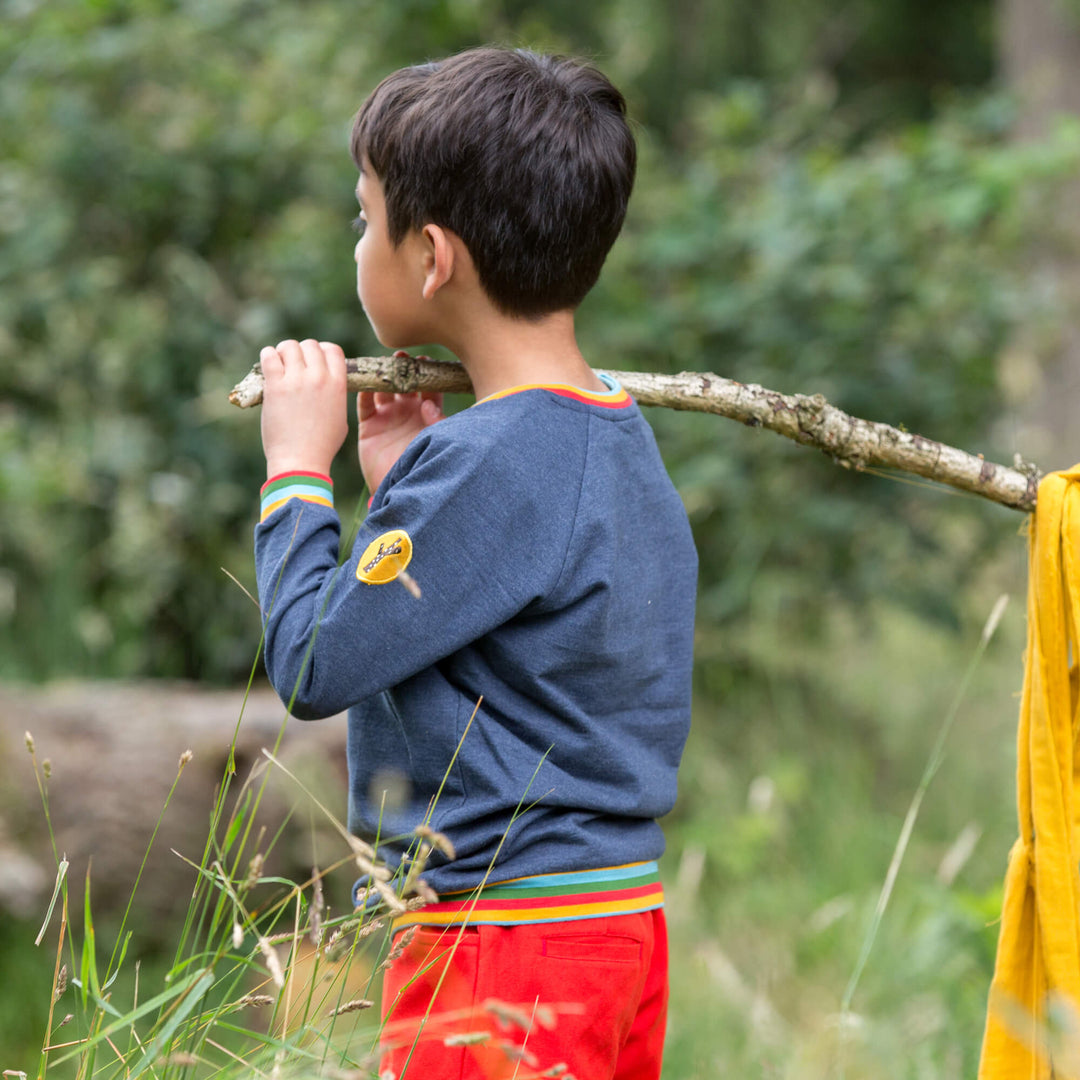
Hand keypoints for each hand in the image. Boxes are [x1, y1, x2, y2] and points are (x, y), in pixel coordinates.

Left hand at [260, 339, 348, 479]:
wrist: (301, 461)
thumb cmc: (321, 445)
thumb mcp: (340, 418)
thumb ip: (335, 395)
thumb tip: (328, 382)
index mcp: (338, 384)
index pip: (333, 349)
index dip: (322, 352)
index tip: (313, 362)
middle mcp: (319, 378)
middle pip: (310, 345)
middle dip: (301, 353)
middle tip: (293, 366)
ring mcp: (296, 380)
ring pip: (289, 346)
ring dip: (283, 353)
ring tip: (280, 365)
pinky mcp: (275, 386)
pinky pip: (269, 356)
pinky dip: (267, 356)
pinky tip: (268, 366)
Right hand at [358, 354, 443, 491]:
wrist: (396, 490)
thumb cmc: (421, 466)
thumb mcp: (435, 443)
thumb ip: (438, 423)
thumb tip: (428, 403)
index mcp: (427, 415)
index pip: (429, 388)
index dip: (428, 374)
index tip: (426, 361)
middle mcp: (407, 413)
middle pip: (405, 383)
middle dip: (404, 369)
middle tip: (403, 358)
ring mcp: (387, 417)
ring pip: (383, 388)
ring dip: (383, 375)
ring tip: (384, 365)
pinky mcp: (368, 426)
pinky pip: (363, 403)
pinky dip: (362, 390)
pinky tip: (365, 379)